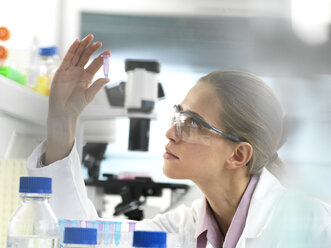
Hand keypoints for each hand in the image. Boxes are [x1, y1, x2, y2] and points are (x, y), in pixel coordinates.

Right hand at [45, 34, 109, 164]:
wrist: (63, 111)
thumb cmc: (76, 106)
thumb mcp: (89, 95)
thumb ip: (97, 85)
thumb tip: (108, 79)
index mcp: (87, 78)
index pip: (95, 65)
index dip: (101, 58)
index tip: (107, 53)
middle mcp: (79, 73)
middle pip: (86, 57)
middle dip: (92, 49)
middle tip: (99, 43)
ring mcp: (70, 71)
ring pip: (77, 55)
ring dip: (83, 46)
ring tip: (89, 38)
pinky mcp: (61, 71)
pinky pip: (67, 58)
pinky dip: (72, 50)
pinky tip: (77, 42)